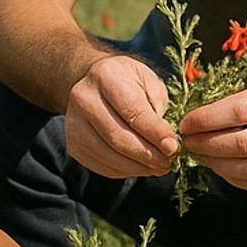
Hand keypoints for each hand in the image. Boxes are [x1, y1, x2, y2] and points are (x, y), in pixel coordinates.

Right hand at [64, 53, 177, 178]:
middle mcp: (83, 98)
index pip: (132, 111)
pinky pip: (101, 165)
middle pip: (117, 137)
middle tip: (168, 161)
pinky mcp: (73, 145)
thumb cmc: (127, 81)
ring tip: (158, 167)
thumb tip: (166, 142)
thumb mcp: (148, 80)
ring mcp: (74, 124)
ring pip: (108, 155)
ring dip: (138, 167)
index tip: (173, 146)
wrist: (94, 83)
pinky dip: (125, 171)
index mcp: (106, 76)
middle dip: (148, 154)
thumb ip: (158, 105)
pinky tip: (141, 166)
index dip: (155, 133)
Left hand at [177, 60, 246, 193]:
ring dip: (218, 166)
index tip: (187, 121)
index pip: (240, 111)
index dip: (207, 119)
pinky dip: (236, 180)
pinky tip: (222, 167)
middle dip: (206, 145)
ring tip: (201, 155)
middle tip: (188, 140)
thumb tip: (195, 86)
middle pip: (243, 144)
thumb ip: (238, 76)